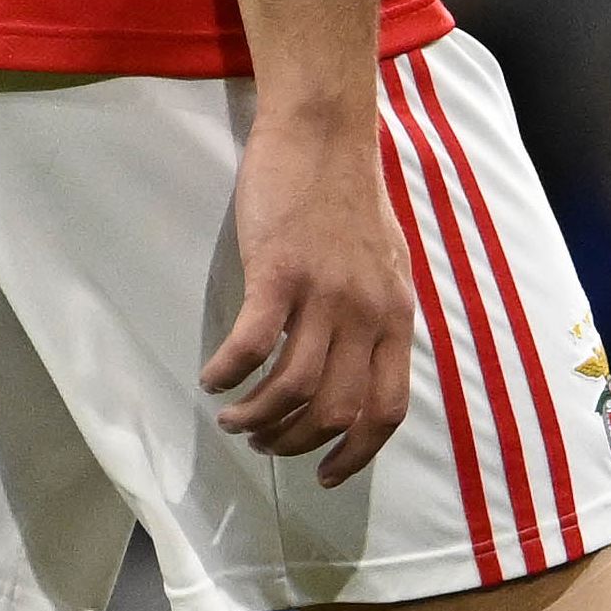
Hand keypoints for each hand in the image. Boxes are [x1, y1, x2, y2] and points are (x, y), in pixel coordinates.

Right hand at [202, 95, 416, 487]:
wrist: (326, 136)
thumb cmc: (349, 200)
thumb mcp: (386, 267)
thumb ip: (376, 318)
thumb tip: (359, 372)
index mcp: (397, 316)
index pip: (387, 408)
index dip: (356, 453)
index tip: (325, 475)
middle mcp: (368, 313)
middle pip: (334, 411)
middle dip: (293, 442)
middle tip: (262, 441)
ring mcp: (326, 294)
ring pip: (291, 389)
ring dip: (256, 418)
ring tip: (234, 417)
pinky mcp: (280, 273)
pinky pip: (252, 347)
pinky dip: (228, 374)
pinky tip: (214, 376)